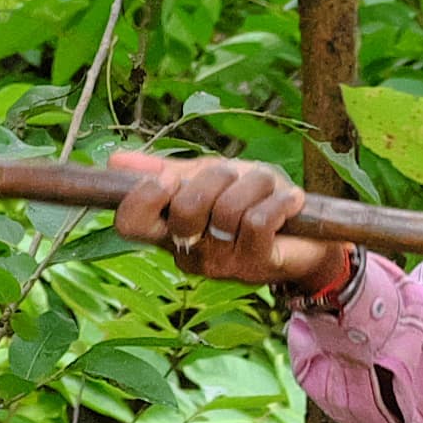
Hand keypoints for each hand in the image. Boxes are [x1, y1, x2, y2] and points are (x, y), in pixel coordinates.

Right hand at [106, 149, 341, 293]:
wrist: (306, 237)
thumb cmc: (250, 203)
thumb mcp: (207, 180)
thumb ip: (165, 171)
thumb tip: (115, 159)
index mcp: (169, 231)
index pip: (130, 223)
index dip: (143, 196)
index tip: (169, 178)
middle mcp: (189, 252)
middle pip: (185, 208)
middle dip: (216, 178)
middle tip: (234, 179)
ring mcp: (221, 263)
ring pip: (228, 210)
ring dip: (255, 185)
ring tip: (267, 190)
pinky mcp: (256, 263)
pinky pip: (258, 221)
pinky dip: (279, 201)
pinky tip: (290, 202)